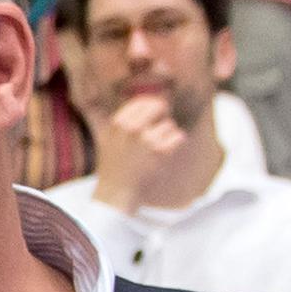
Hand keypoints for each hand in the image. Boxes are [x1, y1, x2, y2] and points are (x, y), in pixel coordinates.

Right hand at [88, 93, 186, 210]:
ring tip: (156, 148)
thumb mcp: (111, 137)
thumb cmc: (115, 164)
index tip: (153, 116)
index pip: (142, 101)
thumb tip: (155, 100)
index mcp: (118, 123)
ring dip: (167, 135)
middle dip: (163, 114)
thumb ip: (128, 119)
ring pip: (169, 125)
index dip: (151, 106)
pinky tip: (165, 153)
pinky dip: (176, 144)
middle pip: (159, 106)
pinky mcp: (160, 152)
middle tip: (160, 127)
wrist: (116, 191)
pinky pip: (178, 137)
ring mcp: (146, 140)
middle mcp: (131, 128)